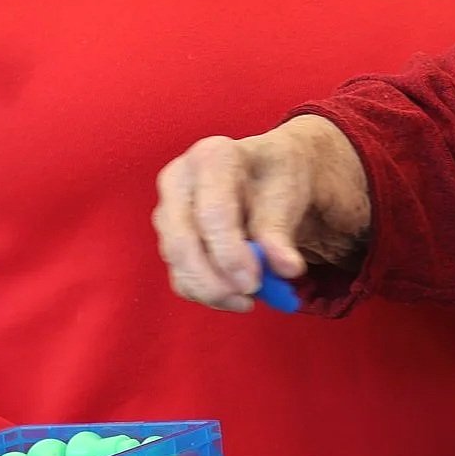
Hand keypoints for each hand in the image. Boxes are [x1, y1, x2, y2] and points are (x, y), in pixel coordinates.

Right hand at [153, 116, 371, 311]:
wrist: (267, 174)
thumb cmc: (276, 178)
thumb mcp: (286, 194)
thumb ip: (280, 232)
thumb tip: (286, 269)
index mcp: (211, 158)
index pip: (213, 214)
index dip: (230, 254)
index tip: (254, 283)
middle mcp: (179, 181)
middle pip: (183, 242)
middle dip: (215, 280)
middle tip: (249, 298)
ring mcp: (167, 212)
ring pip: (178, 264)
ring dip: (214, 291)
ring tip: (251, 296)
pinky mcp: (168, 240)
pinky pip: (180, 278)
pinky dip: (207, 295)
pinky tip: (236, 295)